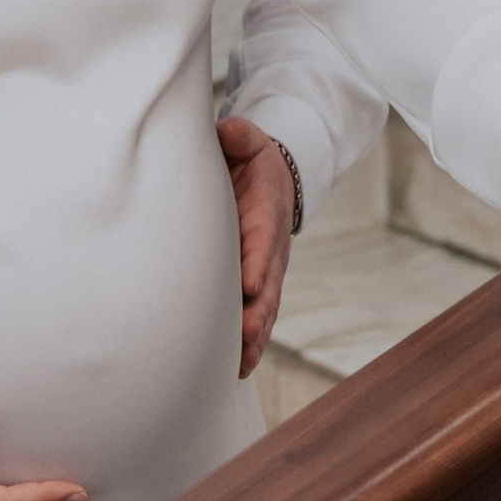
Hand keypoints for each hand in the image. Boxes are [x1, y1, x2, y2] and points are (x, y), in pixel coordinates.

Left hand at [218, 114, 297, 376]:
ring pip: (264, 309)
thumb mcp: (248, 141)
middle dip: (257, 313)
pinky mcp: (255, 287)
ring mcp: (265, 271)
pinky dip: (248, 343)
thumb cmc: (250, 162)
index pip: (262, 239)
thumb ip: (240, 136)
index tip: (249, 284)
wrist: (272, 180)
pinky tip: (234, 369)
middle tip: (244, 337)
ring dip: (253, 338)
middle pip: (268, 286)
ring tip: (239, 365)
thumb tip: (228, 132)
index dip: (257, 261)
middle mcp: (270, 249)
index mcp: (266, 213)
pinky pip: (255, 316)